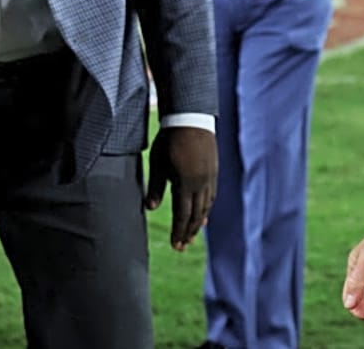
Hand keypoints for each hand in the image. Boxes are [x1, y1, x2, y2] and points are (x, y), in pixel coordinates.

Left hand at [145, 126, 217, 250]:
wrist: (190, 118)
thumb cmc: (169, 140)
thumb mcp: (157, 163)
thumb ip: (155, 187)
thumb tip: (150, 208)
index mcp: (186, 182)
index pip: (182, 214)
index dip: (178, 231)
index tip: (176, 245)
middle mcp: (201, 183)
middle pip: (196, 214)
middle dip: (188, 231)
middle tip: (182, 246)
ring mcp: (210, 176)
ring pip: (206, 205)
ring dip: (198, 222)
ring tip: (192, 234)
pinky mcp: (213, 170)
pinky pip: (211, 195)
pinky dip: (207, 207)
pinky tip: (203, 213)